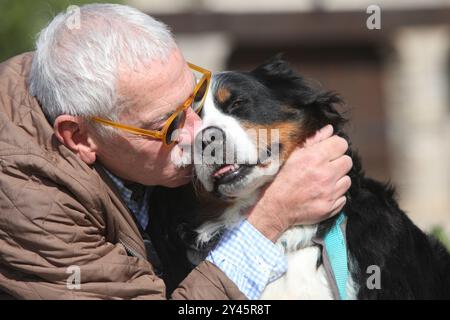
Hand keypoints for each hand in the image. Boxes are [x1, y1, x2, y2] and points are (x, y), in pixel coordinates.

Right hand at [247, 125, 351, 241]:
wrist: (275, 207)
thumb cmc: (280, 179)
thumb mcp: (292, 155)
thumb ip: (313, 141)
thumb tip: (329, 130)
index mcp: (315, 157)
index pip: (341, 144)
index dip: (335, 146)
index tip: (328, 151)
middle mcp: (325, 174)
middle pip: (347, 161)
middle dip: (338, 162)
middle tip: (325, 167)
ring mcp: (329, 193)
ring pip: (347, 180)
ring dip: (337, 179)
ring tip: (323, 181)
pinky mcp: (331, 207)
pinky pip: (343, 197)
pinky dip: (335, 195)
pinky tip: (322, 193)